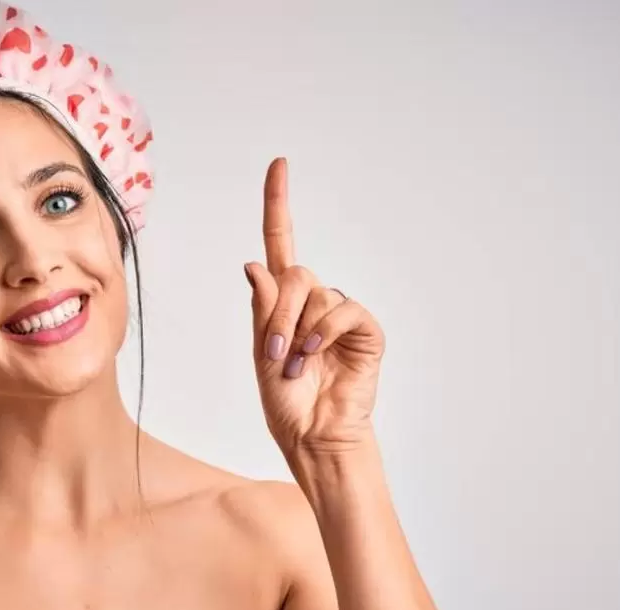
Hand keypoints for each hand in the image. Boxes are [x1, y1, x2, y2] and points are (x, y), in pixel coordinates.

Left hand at [245, 158, 386, 455]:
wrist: (313, 436)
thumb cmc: (287, 402)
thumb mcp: (260, 353)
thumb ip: (261, 309)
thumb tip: (254, 264)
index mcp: (283, 302)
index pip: (281, 242)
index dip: (279, 203)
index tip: (280, 164)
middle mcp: (313, 301)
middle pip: (294, 272)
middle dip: (278, 313)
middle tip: (276, 352)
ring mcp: (340, 314)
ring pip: (315, 292)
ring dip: (297, 331)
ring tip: (299, 366)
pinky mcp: (365, 330)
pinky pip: (342, 309)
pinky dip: (324, 331)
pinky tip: (317, 355)